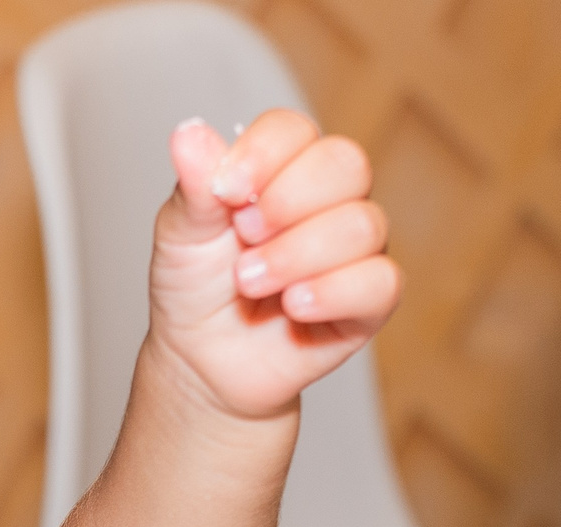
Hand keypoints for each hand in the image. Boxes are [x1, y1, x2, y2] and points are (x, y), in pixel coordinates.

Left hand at [145, 110, 398, 421]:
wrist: (200, 362)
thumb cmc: (195, 291)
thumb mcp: (180, 235)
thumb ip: (194, 186)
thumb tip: (188, 132)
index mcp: (281, 170)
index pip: (294, 131)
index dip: (264, 154)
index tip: (224, 191)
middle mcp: (328, 200)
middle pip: (346, 164)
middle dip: (287, 202)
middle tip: (244, 236)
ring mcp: (354, 249)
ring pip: (363, 225)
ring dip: (296, 256)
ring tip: (250, 283)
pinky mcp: (369, 301)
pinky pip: (380, 283)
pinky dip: (333, 292)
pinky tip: (294, 306)